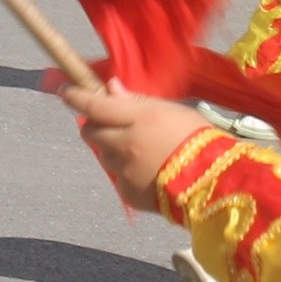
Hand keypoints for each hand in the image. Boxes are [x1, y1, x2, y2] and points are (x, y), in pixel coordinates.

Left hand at [64, 83, 217, 208]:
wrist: (215, 182)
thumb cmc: (198, 138)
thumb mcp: (170, 111)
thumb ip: (136, 102)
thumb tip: (110, 88)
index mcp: (139, 119)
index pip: (95, 106)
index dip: (76, 97)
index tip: (65, 90)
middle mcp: (126, 144)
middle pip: (91, 132)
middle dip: (95, 126)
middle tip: (111, 124)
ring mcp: (125, 171)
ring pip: (104, 155)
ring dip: (113, 149)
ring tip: (143, 151)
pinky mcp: (128, 193)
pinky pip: (118, 178)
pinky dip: (127, 172)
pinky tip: (151, 171)